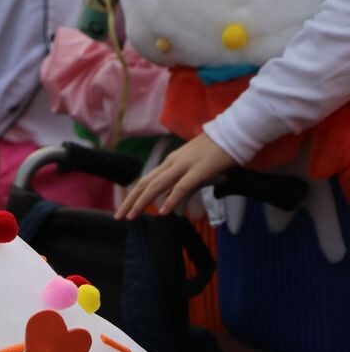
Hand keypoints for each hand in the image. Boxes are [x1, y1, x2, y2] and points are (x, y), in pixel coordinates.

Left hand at [115, 133, 236, 218]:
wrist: (232, 134)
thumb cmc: (216, 152)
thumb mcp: (194, 168)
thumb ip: (181, 183)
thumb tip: (170, 197)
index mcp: (170, 162)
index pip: (146, 181)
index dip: (133, 195)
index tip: (125, 209)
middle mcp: (171, 163)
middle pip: (145, 184)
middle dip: (130, 201)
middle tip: (119, 217)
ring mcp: (184, 165)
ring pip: (157, 185)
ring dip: (143, 202)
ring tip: (132, 216)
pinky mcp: (199, 170)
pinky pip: (182, 186)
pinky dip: (171, 199)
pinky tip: (163, 211)